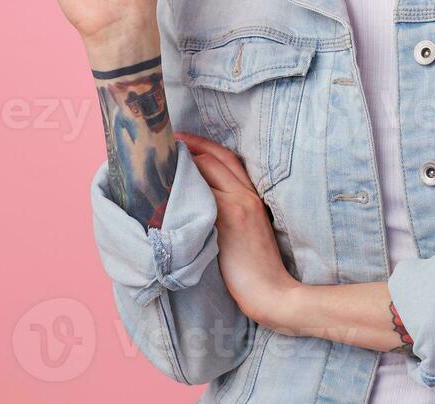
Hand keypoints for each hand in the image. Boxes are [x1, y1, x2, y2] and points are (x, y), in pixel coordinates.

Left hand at [176, 131, 300, 330]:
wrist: (272, 292)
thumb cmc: (259, 269)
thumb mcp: (252, 230)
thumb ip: (234, 212)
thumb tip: (203, 204)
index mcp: (255, 196)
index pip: (229, 158)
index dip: (205, 145)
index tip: (185, 142)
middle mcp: (247, 195)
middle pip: (217, 157)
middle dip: (191, 146)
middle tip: (169, 143)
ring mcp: (237, 206)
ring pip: (207, 169)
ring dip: (183, 162)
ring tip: (162, 160)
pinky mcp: (226, 220)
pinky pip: (200, 192)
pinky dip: (182, 184)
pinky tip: (166, 185)